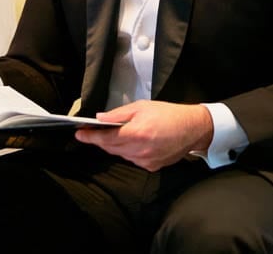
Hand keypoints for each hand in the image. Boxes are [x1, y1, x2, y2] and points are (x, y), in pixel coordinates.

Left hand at [74, 100, 212, 171]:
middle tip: (90, 132)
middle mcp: (140, 150)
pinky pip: (132, 159)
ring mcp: (146, 161)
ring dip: (113, 146)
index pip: (106, 138)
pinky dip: (127, 151)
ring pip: (121, 154)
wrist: (193, 129)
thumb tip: (100, 118)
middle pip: (111, 148)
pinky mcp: (152, 166)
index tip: (79, 134)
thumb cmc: (168, 114)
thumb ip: (118, 114)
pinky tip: (130, 142)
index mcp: (136, 133)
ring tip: (111, 135)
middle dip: (99, 140)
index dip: (90, 137)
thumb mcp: (141, 107)